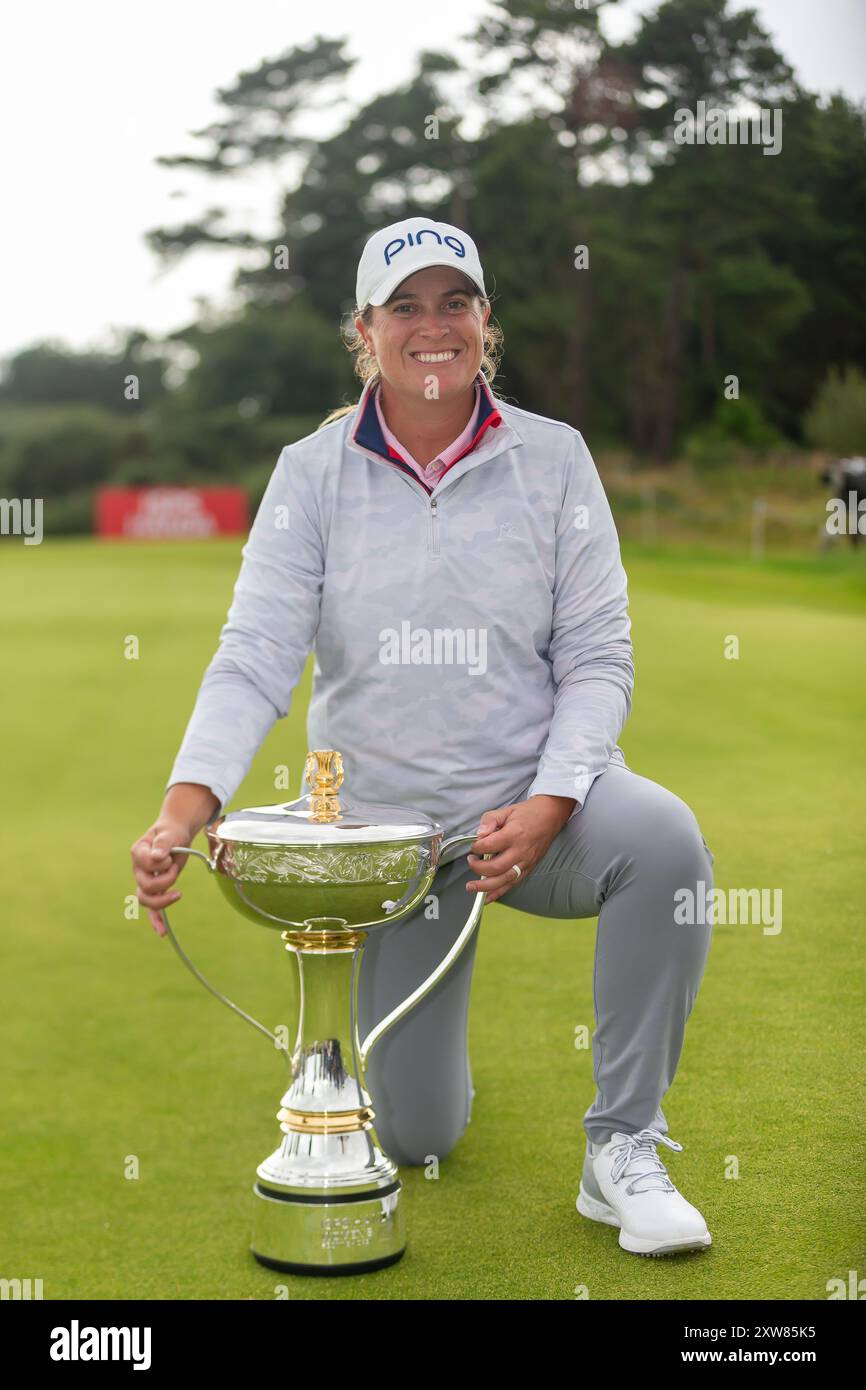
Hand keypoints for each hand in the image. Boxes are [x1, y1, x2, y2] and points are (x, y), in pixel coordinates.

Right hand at [130, 819, 194, 936]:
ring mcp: (145, 880)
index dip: (159, 863)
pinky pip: (152, 908)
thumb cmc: (172, 832)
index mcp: (138, 852)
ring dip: (163, 899)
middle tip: (175, 867)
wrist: (176, 834)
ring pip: (146, 899)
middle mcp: (138, 869)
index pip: (143, 864)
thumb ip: (163, 843)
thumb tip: (157, 856)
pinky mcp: (156, 889)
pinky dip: (156, 920)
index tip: (169, 856)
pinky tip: (162, 932)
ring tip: (178, 893)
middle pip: (145, 885)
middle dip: (166, 880)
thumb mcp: (170, 833)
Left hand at [465, 795, 575, 903]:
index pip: (489, 845)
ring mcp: (525, 862)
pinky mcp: (528, 869)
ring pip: (504, 880)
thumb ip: (490, 820)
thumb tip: (479, 833)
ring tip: (471, 887)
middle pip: (496, 867)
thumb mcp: (506, 811)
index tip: (473, 846)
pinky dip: (498, 893)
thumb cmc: (528, 814)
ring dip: (485, 886)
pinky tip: (487, 898)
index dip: (477, 847)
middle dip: (478, 868)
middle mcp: (520, 851)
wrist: (550, 817)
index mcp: (514, 834)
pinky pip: (512, 884)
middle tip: (471, 861)